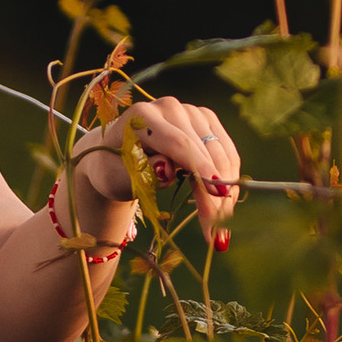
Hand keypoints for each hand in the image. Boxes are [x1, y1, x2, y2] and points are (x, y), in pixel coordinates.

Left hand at [68, 97, 239, 250]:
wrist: (115, 154)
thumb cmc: (113, 169)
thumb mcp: (118, 178)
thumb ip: (141, 174)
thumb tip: (168, 169)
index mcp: (143, 116)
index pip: (179, 143)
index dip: (201, 168)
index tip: (219, 194)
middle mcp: (170, 107)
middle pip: (203, 151)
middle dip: (213, 193)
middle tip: (216, 233)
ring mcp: (192, 112)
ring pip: (220, 153)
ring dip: (225, 192)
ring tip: (219, 229)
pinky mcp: (206, 122)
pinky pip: (226, 152)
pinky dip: (228, 181)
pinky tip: (224, 207)